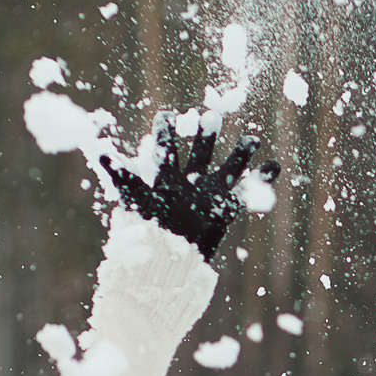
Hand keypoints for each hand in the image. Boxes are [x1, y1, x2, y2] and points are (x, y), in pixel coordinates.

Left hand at [100, 113, 278, 259]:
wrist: (167, 261)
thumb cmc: (147, 230)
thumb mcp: (133, 198)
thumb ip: (119, 174)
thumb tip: (99, 151)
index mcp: (166, 178)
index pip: (167, 147)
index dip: (167, 129)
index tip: (167, 114)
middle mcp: (189, 183)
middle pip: (200, 152)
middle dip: (207, 134)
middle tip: (212, 115)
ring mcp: (209, 195)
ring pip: (228, 168)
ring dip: (240, 153)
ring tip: (253, 138)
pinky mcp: (225, 209)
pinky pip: (247, 192)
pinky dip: (263, 179)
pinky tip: (275, 165)